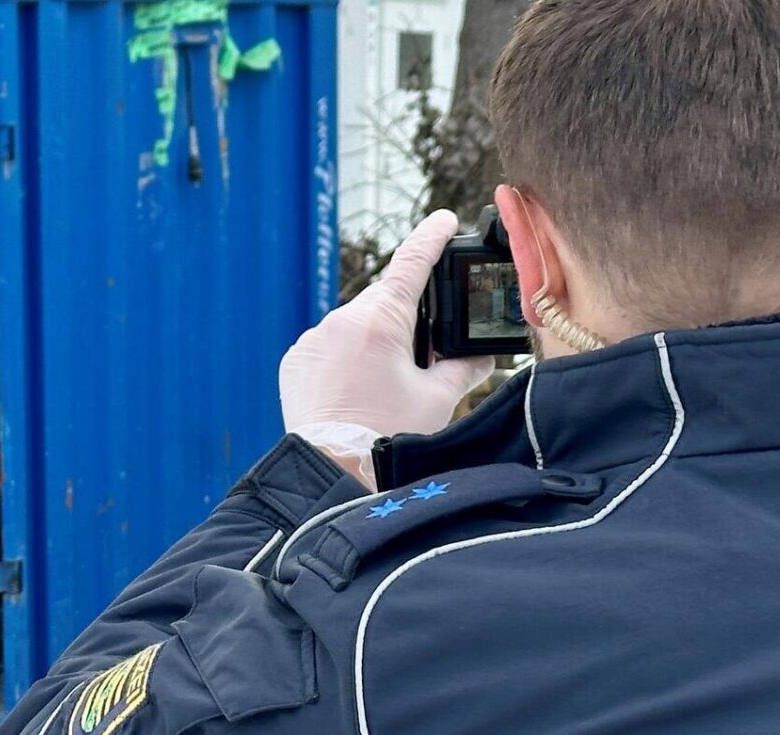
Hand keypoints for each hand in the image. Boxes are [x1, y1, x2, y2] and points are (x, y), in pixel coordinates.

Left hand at [281, 210, 494, 486]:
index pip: (413, 262)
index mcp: (382, 320)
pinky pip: (327, 346)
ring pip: (354, 325)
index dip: (432, 237)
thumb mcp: (437, 399)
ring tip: (382, 386)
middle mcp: (342, 320)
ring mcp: (315, 339)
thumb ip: (463, 369)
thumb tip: (482, 357)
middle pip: (385, 300)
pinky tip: (354, 391)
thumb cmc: (386, 434)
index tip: (445, 221)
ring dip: (372, 341)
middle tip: (420, 353)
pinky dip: (344, 359)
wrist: (334, 470)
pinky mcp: (297, 359)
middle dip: (405, 317)